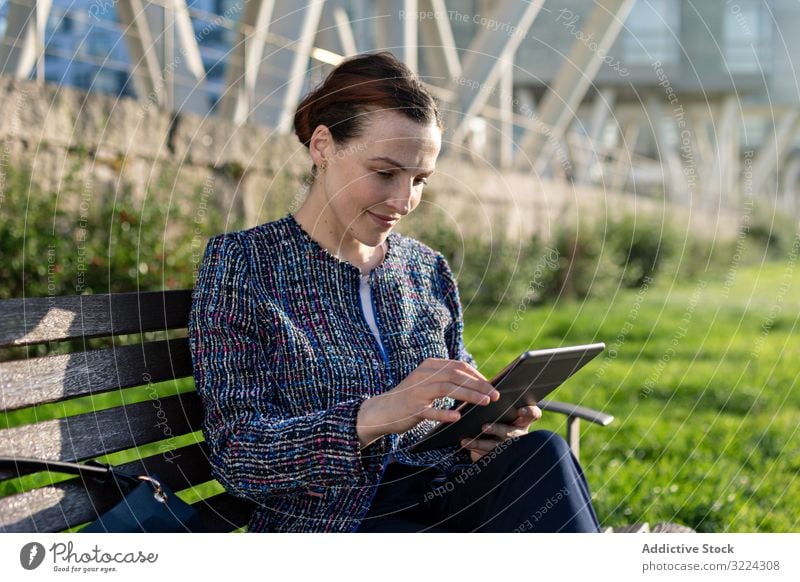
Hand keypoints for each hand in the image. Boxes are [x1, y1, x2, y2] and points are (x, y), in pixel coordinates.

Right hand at [356, 358, 499, 447]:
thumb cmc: (410, 398)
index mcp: (429, 366)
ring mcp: (417, 391)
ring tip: (485, 403)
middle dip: (478, 385)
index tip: (492, 386)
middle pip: (456, 376)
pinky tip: (457, 418)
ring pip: (447, 389)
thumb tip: (476, 383)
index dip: (477, 376)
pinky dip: (444, 413)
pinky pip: (430, 411)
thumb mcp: (427, 383)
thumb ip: (446, 379)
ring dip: (469, 395)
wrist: (382, 410)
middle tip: (495, 395)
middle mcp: (423, 375)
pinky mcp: (412, 408)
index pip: (458, 366)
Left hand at [459, 405, 541, 462]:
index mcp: (523, 419)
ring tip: (468, 439)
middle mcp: (519, 433)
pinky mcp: (498, 456)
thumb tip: (484, 385)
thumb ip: (495, 398)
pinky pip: (487, 453)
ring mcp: (509, 447)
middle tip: (484, 427)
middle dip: (498, 429)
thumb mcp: (499, 407)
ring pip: (497, 446)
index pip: (533, 414)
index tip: (519, 410)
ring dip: (482, 443)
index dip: (529, 412)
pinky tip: (465, 442)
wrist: (489, 437)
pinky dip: (474, 447)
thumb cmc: (496, 415)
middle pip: (512, 432)